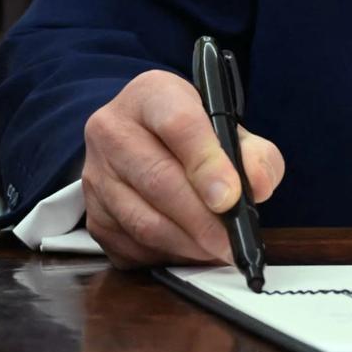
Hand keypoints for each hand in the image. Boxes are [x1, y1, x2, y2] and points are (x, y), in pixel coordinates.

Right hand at [83, 69, 284, 266]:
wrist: (146, 141)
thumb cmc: (191, 134)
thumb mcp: (229, 128)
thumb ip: (254, 153)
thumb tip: (259, 185)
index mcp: (150, 95)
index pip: (177, 125)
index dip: (207, 163)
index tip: (231, 197)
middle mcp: (112, 129)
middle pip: (158, 179)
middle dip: (202, 219)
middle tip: (232, 242)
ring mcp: (96, 174)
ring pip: (142, 220)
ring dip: (187, 243)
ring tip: (217, 250)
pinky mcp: (92, 214)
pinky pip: (130, 247)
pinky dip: (165, 257)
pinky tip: (189, 251)